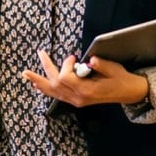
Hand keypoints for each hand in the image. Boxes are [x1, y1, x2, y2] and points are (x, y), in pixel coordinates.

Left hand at [22, 53, 150, 108]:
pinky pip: (56, 96)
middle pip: (54, 84)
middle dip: (45, 69)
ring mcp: (75, 101)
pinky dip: (46, 89)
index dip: (66, 65)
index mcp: (87, 91)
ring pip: (52, 92)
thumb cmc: (122, 79)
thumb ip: (102, 65)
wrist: (129, 93)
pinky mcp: (75, 100)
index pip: (65, 78)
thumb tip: (89, 60)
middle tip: (39, 54)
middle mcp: (78, 98)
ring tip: (27, 74)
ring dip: (39, 81)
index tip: (74, 57)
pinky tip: (38, 85)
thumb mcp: (115, 70)